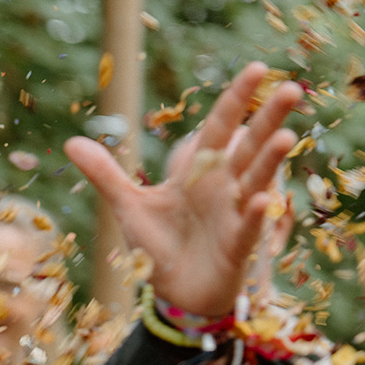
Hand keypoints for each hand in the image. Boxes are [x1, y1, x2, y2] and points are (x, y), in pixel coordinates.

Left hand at [65, 61, 302, 317]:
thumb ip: (106, 174)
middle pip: (249, 148)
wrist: (175, 296)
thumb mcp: (129, 207)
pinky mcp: (236, 249)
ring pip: (256, 182)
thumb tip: (72, 142)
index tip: (257, 68)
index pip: (219, 129)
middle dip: (269, 120)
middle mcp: (223, 189)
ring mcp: (233, 217)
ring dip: (270, 161)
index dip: (235, 100)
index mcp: (198, 174)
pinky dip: (252, 217)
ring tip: (286, 136)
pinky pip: (246, 229)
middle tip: (292, 89)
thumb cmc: (160, 247)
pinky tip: (259, 201)